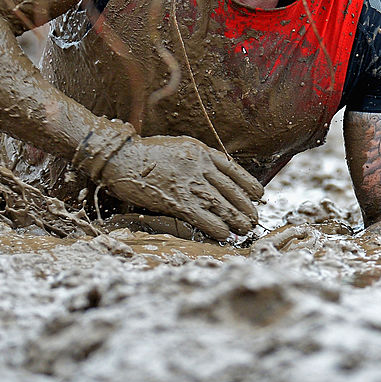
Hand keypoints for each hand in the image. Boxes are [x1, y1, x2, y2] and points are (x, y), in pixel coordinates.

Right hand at [97, 135, 260, 239]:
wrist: (121, 158)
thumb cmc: (146, 154)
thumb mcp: (178, 147)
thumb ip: (198, 160)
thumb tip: (216, 177)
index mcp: (200, 151)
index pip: (233, 169)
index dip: (248, 184)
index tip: (259, 195)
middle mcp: (198, 165)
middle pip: (231, 190)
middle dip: (246, 207)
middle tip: (253, 219)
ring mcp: (188, 183)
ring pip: (221, 205)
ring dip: (236, 219)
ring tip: (244, 229)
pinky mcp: (175, 200)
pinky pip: (202, 216)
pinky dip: (216, 227)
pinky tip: (224, 234)